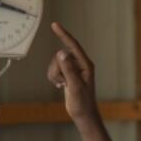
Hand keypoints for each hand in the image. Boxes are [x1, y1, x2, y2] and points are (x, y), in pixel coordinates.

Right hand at [45, 22, 111, 140]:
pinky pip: (55, 70)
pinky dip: (54, 78)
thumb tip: (61, 53)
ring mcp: (74, 69)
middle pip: (60, 57)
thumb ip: (68, 69)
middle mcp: (80, 64)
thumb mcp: (75, 86)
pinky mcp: (68, 74)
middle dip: (57, 69)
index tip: (55, 25)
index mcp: (86, 64)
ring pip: (56, 64)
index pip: (73, 45)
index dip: (63, 35)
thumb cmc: (82, 103)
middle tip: (63, 83)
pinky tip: (61, 86)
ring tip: (62, 86)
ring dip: (55, 75)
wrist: (83, 114)